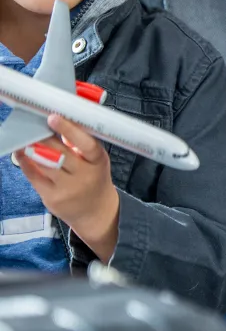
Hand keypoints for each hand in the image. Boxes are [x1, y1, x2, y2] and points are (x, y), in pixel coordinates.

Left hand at [15, 115, 117, 259]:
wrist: (96, 212)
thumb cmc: (94, 179)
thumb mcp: (96, 161)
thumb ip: (80, 145)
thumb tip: (56, 123)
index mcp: (98, 161)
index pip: (86, 144)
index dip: (69, 130)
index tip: (53, 118)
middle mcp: (85, 176)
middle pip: (60, 153)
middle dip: (44, 138)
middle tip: (32, 125)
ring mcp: (68, 189)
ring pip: (45, 164)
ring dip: (32, 149)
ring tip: (25, 137)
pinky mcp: (53, 198)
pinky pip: (34, 176)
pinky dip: (26, 162)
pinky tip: (22, 153)